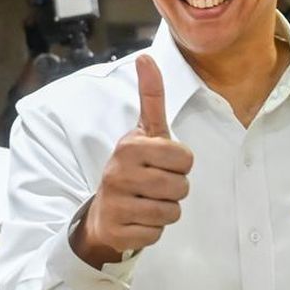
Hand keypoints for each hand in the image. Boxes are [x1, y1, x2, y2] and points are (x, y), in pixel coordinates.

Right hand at [72, 55, 193, 266]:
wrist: (104, 211)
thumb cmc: (133, 167)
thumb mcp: (143, 132)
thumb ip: (151, 97)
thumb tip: (146, 56)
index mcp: (131, 146)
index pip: (185, 158)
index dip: (181, 164)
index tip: (162, 162)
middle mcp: (119, 172)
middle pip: (181, 186)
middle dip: (175, 189)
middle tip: (155, 185)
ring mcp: (116, 202)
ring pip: (172, 212)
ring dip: (166, 210)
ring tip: (147, 202)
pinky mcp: (118, 230)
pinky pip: (157, 233)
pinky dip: (153, 230)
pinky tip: (138, 219)